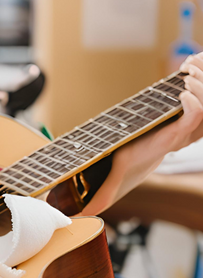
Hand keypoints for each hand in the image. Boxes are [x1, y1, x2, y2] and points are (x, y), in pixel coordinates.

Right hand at [82, 53, 202, 215]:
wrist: (145, 157)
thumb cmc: (132, 161)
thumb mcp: (118, 176)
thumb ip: (106, 194)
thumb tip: (87, 213)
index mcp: (172, 139)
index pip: (194, 121)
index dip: (194, 106)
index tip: (181, 93)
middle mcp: (186, 130)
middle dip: (201, 85)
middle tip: (185, 73)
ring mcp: (190, 119)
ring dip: (202, 78)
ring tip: (187, 65)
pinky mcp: (188, 109)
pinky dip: (200, 76)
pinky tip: (188, 64)